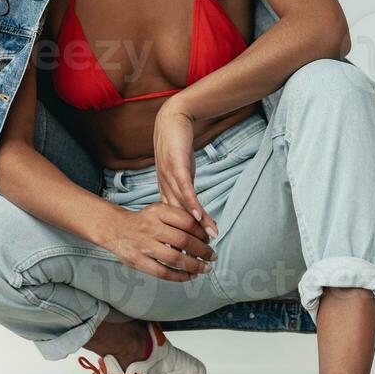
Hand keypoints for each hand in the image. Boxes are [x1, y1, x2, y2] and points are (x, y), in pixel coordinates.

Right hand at [99, 202, 215, 281]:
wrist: (115, 228)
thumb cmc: (144, 221)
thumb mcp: (160, 211)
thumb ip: (181, 218)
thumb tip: (209, 230)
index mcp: (158, 211)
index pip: (187, 221)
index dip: (203, 233)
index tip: (210, 240)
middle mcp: (150, 226)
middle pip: (184, 240)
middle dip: (203, 251)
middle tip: (212, 256)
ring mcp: (143, 245)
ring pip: (175, 258)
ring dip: (194, 266)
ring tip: (205, 269)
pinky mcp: (137, 261)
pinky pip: (162, 272)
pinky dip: (179, 276)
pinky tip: (189, 276)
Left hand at [154, 99, 219, 239]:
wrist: (172, 118)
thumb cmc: (177, 145)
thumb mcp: (182, 170)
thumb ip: (186, 188)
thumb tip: (194, 205)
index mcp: (166, 190)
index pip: (175, 220)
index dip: (183, 237)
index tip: (193, 253)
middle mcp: (165, 187)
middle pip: (178, 219)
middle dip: (189, 238)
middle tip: (201, 255)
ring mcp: (170, 177)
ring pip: (183, 206)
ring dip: (196, 224)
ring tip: (208, 240)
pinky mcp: (177, 166)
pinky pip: (185, 188)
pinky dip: (191, 203)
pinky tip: (199, 216)